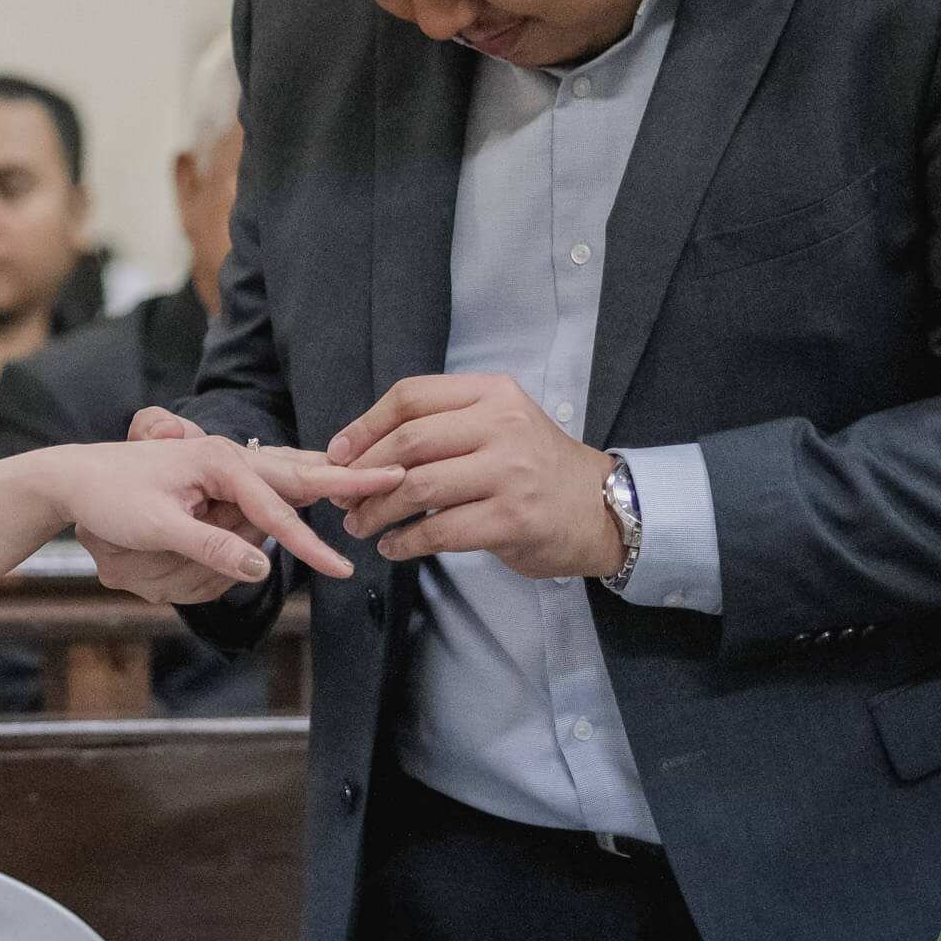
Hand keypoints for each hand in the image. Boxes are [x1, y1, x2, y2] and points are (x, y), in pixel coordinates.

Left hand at [55, 429, 398, 603]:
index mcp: (220, 463)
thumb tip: (260, 568)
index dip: (310, 543)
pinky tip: (326, 478)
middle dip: (350, 478)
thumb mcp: (156, 527)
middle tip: (399, 477)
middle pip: (301, 472)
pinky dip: (305, 479)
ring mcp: (229, 462)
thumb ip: (209, 546)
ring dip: (333, 476)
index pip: (277, 508)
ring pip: (292, 470)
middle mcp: (231, 456)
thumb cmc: (112, 497)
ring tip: (380, 476)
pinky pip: (275, 477)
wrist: (78, 476)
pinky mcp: (224, 473)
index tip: (342, 568)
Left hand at [326, 374, 622, 579]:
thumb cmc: (536, 467)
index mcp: (492, 393)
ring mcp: (510, 472)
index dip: (365, 425)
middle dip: (363, 472)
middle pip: (409, 440)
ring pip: (418, 487)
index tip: (338, 452)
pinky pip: (439, 531)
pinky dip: (406, 542)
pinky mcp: (512, 519)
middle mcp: (502, 425)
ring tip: (361, 524)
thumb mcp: (497, 425)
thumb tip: (362, 450)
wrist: (601, 508)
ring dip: (377, 511)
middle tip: (343, 496)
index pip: (411, 397)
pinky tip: (394, 547)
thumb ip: (442, 427)